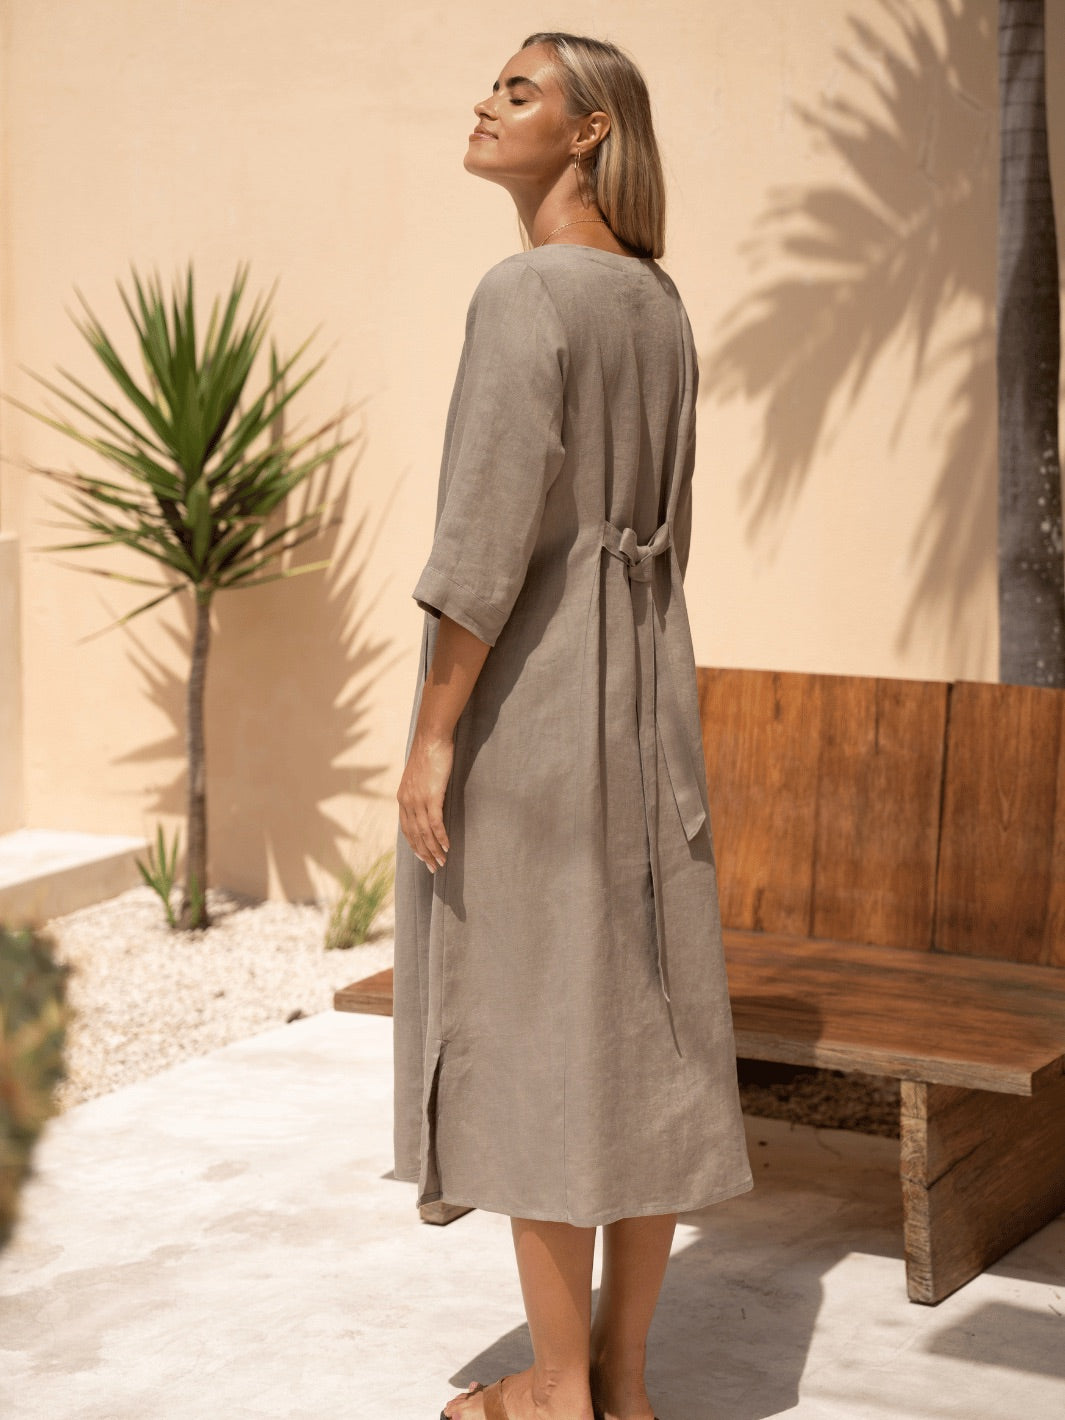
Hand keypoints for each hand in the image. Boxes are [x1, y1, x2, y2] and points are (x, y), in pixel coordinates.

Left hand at [397, 730, 453, 872]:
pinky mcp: (432, 796)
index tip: (423, 857)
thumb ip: (421, 789)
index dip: (415, 845)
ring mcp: (418, 800)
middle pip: (414, 835)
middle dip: (424, 853)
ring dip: (434, 850)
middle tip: (433, 868)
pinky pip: (435, 823)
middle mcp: (407, 802)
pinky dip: (441, 837)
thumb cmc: (429, 753)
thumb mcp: (420, 775)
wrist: (432, 738)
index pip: (407, 828)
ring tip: (442, 862)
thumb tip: (428, 798)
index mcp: (403, 798)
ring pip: (425, 832)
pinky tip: (447, 846)